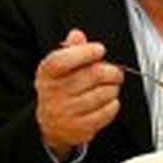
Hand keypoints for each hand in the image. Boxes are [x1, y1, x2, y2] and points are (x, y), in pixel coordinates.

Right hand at [35, 28, 123, 157]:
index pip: (63, 60)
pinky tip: (110, 101)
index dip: (85, 52)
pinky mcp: (79, 128)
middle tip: (116, 72)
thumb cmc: (61, 89)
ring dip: (113, 88)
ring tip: (111, 87)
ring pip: (103, 94)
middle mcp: (52, 93)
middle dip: (111, 71)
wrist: (51, 124)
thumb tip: (77, 35)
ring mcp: (65, 112)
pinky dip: (113, 104)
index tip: (100, 50)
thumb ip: (70, 49)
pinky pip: (106, 112)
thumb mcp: (60, 68)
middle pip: (93, 75)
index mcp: (47, 73)